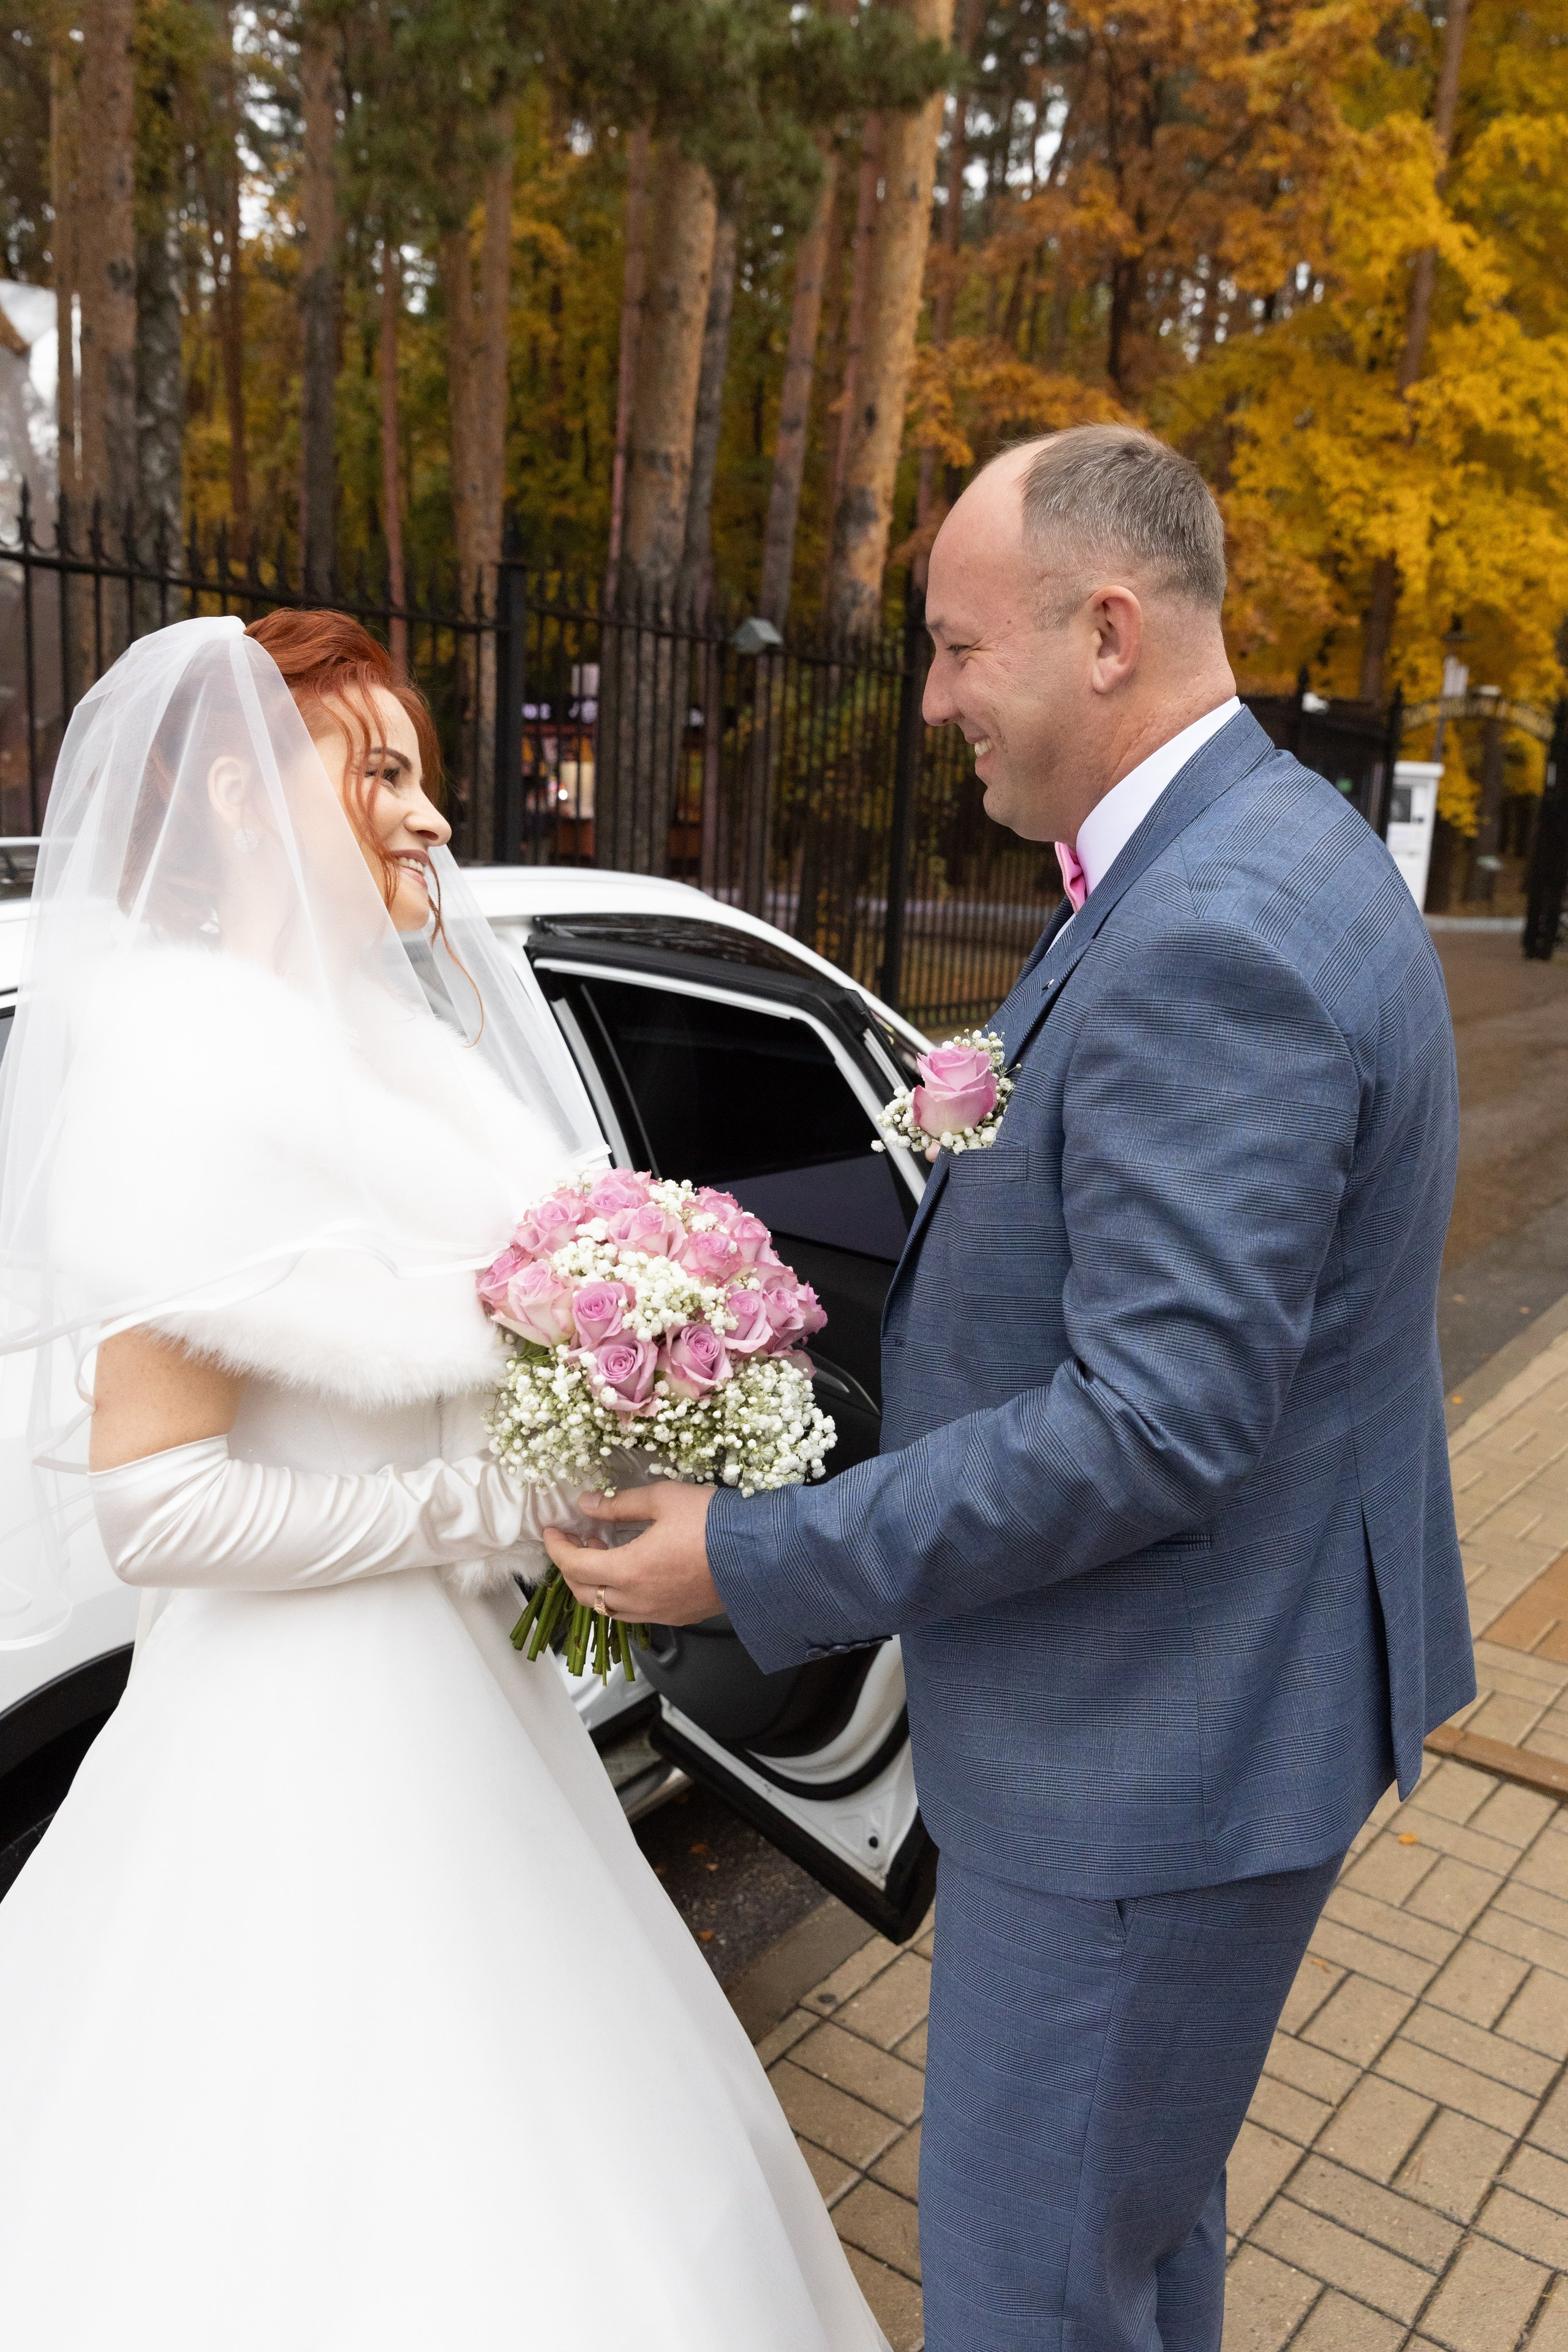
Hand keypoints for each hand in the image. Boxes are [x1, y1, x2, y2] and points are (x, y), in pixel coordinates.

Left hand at [543, 1484, 721, 1624]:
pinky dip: (620, 1594)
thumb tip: (587, 1504)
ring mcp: (659, 1612)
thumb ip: (619, 1504)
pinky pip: (634, 1612)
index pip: (574, 1566)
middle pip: (585, 1594)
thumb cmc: (714, 1522)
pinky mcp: (678, 1616)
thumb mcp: (663, 1499)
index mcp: (630, 1571)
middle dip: (571, 1567)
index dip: (557, 1548)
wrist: (761, 1552)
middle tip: (577, 1540)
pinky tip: (632, 1569)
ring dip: (596, 1583)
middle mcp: (639, 1600)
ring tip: (605, 1551)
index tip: (552, 1531)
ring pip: (608, 1608)